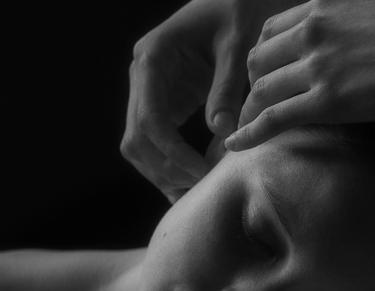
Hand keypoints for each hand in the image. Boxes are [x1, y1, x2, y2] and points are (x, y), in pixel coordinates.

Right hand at [122, 0, 293, 201]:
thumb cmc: (238, 12)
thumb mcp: (238, 45)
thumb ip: (228, 87)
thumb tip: (220, 130)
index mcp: (153, 57)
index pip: (149, 117)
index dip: (172, 152)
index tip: (200, 171)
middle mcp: (143, 76)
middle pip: (137, 138)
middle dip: (166, 167)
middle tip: (203, 184)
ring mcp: (150, 91)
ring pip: (140, 146)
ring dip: (164, 172)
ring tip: (199, 188)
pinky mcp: (166, 103)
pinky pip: (156, 142)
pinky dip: (170, 166)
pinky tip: (190, 185)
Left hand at [224, 0, 374, 151]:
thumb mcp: (374, 13)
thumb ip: (347, 25)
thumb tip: (347, 43)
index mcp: (321, 8)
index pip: (270, 30)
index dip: (263, 58)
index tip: (266, 76)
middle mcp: (312, 32)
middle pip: (257, 61)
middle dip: (252, 86)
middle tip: (258, 107)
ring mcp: (317, 67)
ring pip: (261, 90)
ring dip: (250, 112)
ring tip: (247, 130)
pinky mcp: (327, 101)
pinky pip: (273, 118)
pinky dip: (248, 133)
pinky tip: (234, 146)